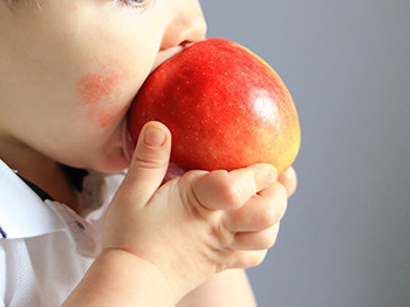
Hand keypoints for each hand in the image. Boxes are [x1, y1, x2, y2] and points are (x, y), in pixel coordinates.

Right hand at [100, 121, 290, 300]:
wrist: (132, 282)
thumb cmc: (130, 237)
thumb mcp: (131, 193)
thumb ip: (148, 159)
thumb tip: (159, 127)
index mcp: (199, 203)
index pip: (237, 188)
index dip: (258, 173)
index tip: (265, 162)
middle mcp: (219, 225)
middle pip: (268, 214)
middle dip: (279, 193)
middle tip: (273, 176)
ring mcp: (224, 246)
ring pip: (267, 236)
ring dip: (274, 216)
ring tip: (265, 196)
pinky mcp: (222, 262)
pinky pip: (254, 254)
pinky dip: (260, 239)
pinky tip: (250, 224)